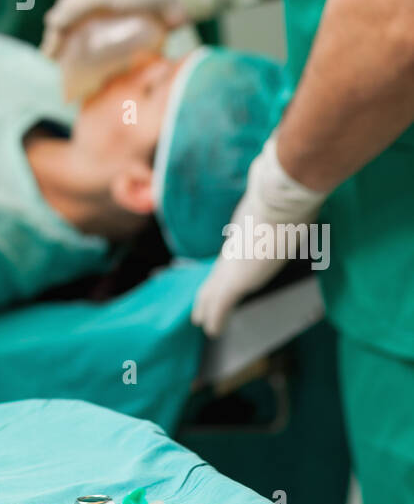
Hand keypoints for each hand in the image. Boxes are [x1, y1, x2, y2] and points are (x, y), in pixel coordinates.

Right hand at [42, 0, 255, 58]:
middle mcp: (111, 4)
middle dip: (71, 50)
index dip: (56, 34)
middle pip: (84, 29)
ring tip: (83, 79)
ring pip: (102, 42)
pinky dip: (114, 61)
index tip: (49, 55)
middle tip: (63, 72)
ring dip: (91, 59)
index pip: (69, 12)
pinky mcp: (145, 32)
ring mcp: (128, 19)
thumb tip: (51, 23)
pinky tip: (107, 75)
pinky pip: (124, 49)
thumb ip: (76, 6)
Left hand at [191, 134, 327, 336]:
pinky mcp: (233, 280)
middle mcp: (234, 248)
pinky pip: (221, 305)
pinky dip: (215, 318)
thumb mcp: (287, 197)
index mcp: (245, 231)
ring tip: (202, 322)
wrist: (279, 200)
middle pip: (217, 274)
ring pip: (213, 292)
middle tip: (200, 305)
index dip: (225, 266)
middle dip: (208, 291)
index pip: (232, 254)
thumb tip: (303, 173)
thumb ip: (287, 192)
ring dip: (208, 308)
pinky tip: (211, 330)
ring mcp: (231, 264)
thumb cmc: (286, 195)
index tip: (221, 273)